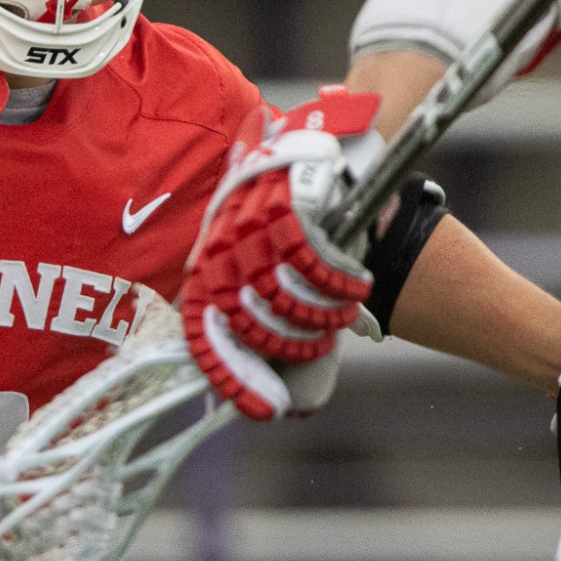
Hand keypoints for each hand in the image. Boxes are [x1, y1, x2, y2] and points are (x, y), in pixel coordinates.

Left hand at [181, 88, 382, 420]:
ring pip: (282, 296)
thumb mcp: (271, 273)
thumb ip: (276, 331)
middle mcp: (217, 248)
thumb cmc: (294, 226)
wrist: (314, 150)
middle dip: (292, 346)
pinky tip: (357, 286)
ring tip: (343, 314)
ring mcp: (246, 226)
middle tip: (322, 345)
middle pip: (248, 322)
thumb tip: (292, 407)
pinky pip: (312, 263)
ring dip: (321, 316)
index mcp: (205, 269)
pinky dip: (339, 284)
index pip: (204, 335)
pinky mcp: (282, 206)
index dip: (235, 377)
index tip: (268, 410)